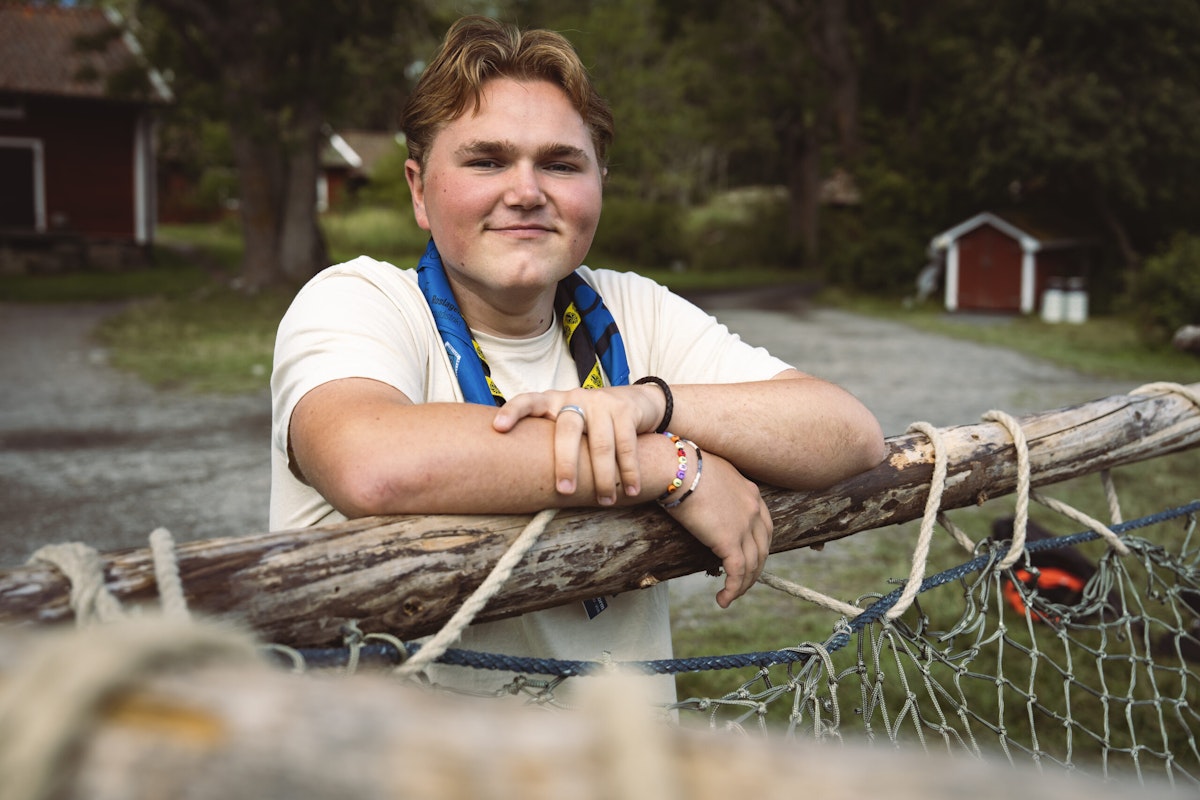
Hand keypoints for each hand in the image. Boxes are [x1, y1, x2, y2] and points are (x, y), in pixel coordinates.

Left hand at [493, 385, 663, 504]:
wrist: (636, 400)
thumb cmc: (592, 421)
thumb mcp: (569, 422)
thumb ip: (551, 439)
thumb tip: (524, 482)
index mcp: (553, 402)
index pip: (528, 401)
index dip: (513, 412)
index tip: (498, 428)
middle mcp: (575, 399)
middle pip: (567, 430)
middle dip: (566, 463)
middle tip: (565, 490)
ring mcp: (601, 403)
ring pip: (601, 444)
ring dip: (604, 477)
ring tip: (605, 500)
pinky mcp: (624, 410)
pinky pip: (626, 445)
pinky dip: (629, 471)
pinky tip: (630, 489)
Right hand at [666, 451, 772, 607]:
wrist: (677, 467)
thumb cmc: (682, 466)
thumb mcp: (708, 474)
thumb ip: (714, 488)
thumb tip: (697, 494)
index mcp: (751, 492)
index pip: (764, 526)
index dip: (758, 546)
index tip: (748, 557)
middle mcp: (754, 509)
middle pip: (762, 549)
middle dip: (754, 570)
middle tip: (740, 583)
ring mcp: (744, 526)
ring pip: (752, 565)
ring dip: (743, 586)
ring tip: (728, 597)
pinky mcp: (729, 541)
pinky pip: (737, 573)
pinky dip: (733, 590)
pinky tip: (722, 600)